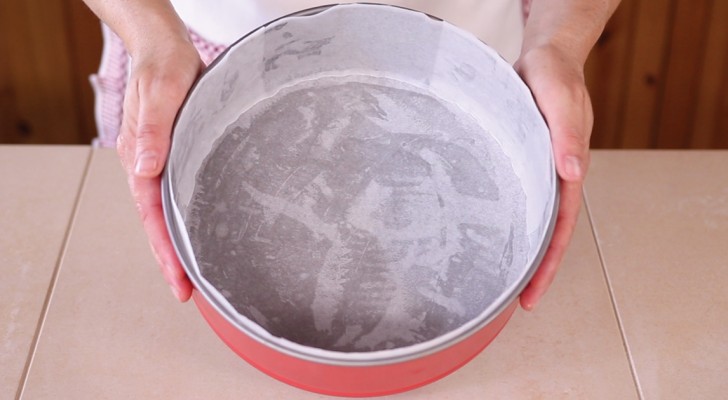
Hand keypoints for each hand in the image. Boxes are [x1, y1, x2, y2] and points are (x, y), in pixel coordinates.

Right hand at [116, 38, 203, 301]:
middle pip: (160, 222)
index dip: (165, 250)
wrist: (168, 51)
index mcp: (141, 159)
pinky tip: (209, 232)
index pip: (151, 215)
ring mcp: (165, 164)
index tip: (177, 281)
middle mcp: (151, 167)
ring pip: (172, 212)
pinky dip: (194, 219)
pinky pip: (185, 195)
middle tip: (189, 293)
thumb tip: (146, 169)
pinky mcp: (182, 157)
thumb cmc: (163, 69)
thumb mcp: (160, 94)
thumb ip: (154, 130)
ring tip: (199, 276)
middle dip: (172, 259)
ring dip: (183, 243)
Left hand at [514, 43, 593, 310]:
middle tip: (512, 304)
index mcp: (566, 173)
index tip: (531, 295)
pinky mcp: (514, 162)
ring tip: (490, 279)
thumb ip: (566, 134)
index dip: (547, 265)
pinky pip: (509, 198)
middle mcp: (550, 179)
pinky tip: (480, 232)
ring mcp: (533, 173)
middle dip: (531, 271)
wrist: (543, 59)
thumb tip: (572, 173)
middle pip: (543, 235)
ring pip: (524, 220)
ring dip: (513, 249)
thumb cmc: (555, 77)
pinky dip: (499, 219)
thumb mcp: (561, 99)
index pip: (559, 230)